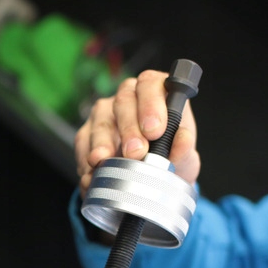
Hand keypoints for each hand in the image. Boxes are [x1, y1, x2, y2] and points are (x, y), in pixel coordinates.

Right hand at [75, 70, 199, 197]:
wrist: (149, 183)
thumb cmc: (169, 162)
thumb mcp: (184, 160)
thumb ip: (184, 151)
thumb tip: (183, 139)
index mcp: (158, 93)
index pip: (151, 84)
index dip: (151, 105)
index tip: (155, 131)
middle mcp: (129, 97)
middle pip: (124, 101)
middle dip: (129, 128)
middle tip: (136, 153)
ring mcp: (106, 113)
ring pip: (101, 119)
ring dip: (103, 142)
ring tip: (105, 162)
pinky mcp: (87, 132)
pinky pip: (83, 140)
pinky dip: (86, 158)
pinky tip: (92, 173)